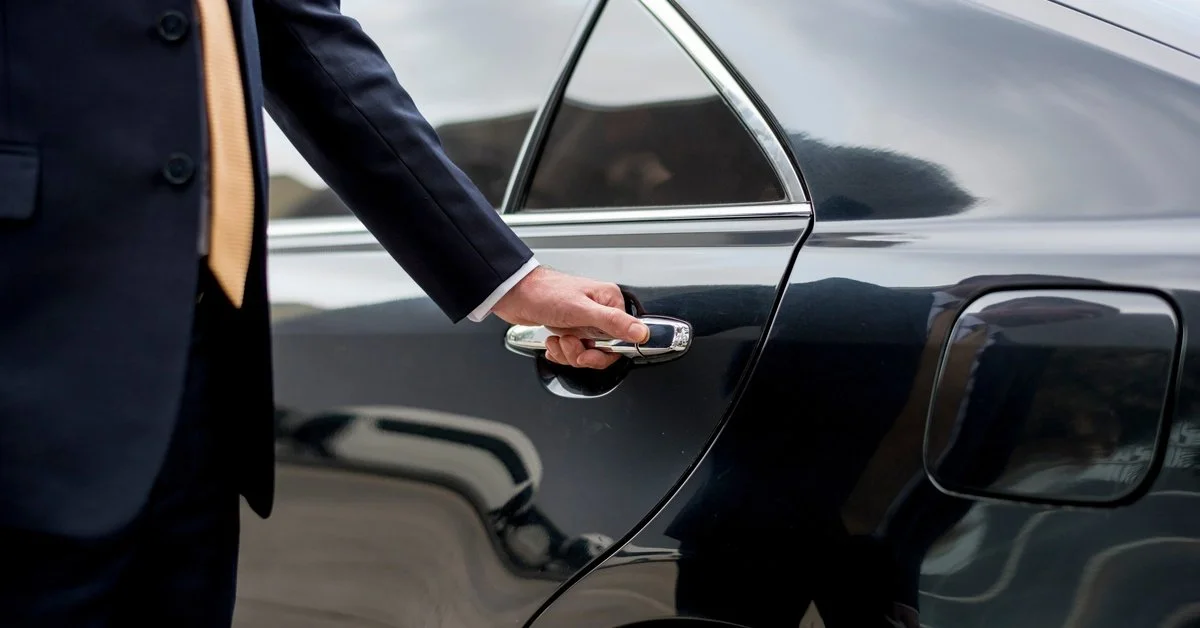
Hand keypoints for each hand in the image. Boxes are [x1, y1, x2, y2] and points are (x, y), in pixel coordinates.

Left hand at [492, 266, 649, 368]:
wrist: (513, 294)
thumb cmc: (544, 293)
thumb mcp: (581, 310)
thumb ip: (613, 323)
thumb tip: (641, 332)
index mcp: (609, 302)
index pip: (623, 338)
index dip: (604, 352)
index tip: (589, 353)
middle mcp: (599, 311)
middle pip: (604, 349)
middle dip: (582, 353)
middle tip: (569, 344)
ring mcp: (583, 321)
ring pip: (586, 352)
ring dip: (569, 353)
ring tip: (557, 340)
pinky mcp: (570, 328)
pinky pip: (573, 351)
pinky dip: (561, 352)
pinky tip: (552, 342)